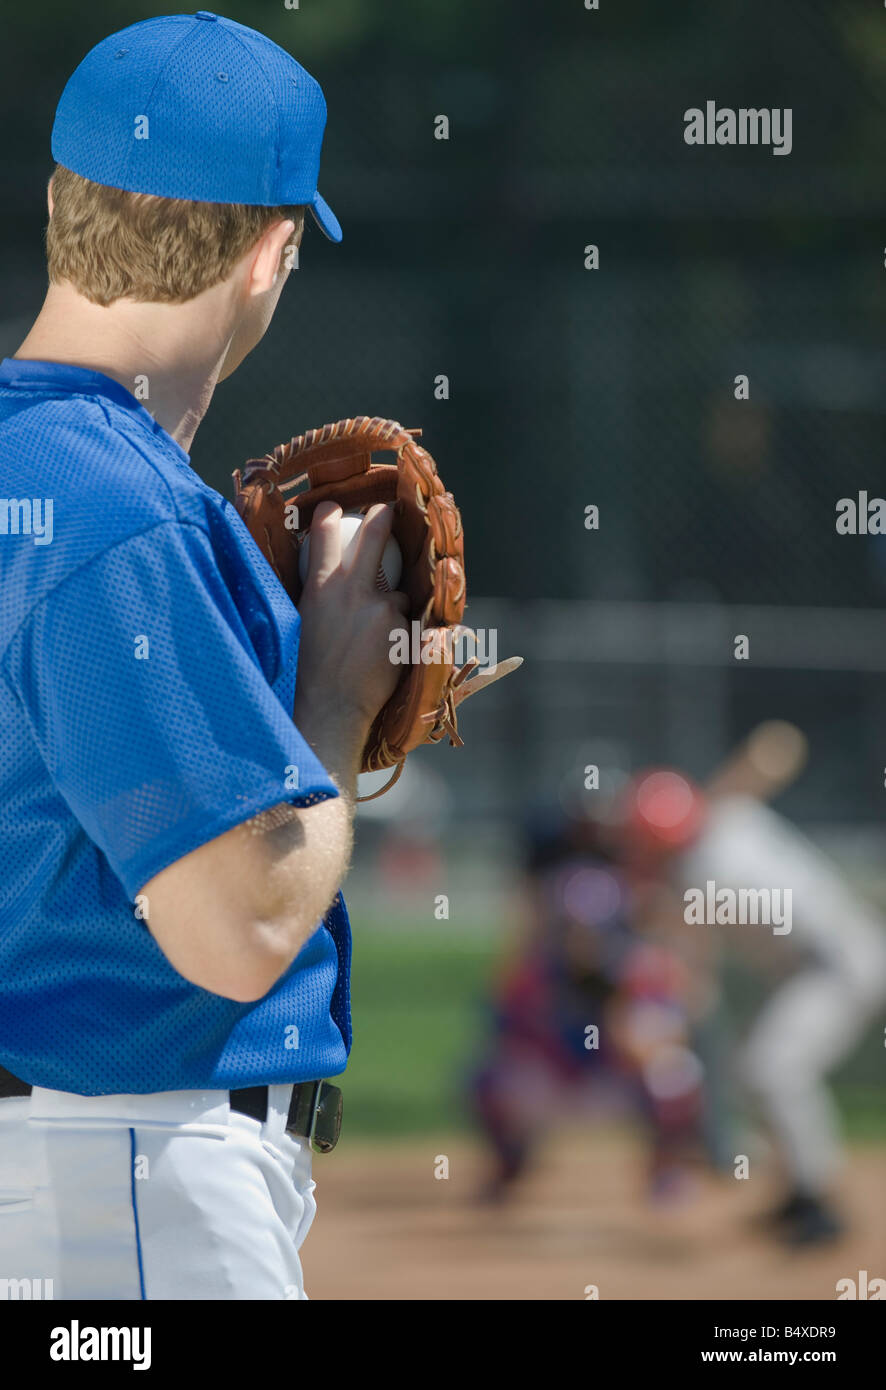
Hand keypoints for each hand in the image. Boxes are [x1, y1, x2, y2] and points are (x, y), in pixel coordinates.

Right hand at [294, 502, 408, 749]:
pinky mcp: (402, 628)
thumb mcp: (301, 623)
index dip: (330, 516)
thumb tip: (324, 579)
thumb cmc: (308, 671)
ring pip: (396, 595)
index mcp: (319, 587)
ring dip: (389, 609)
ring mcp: (381, 607)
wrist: (330, 708)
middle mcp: (351, 589)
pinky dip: (398, 636)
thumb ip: (317, 596)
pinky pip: (405, 625)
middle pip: (374, 536)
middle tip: (386, 512)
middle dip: (381, 518)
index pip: (324, 534)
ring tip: (369, 641)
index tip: (334, 509)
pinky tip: (381, 658)